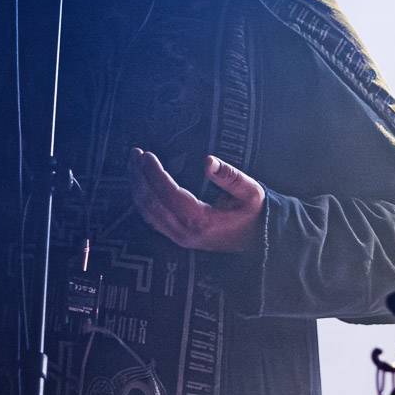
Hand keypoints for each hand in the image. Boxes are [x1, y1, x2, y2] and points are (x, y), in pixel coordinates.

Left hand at [129, 148, 264, 253]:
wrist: (261, 240)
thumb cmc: (256, 213)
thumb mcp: (251, 192)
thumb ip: (230, 176)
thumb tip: (208, 160)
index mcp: (202, 221)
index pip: (169, 194)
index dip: (154, 173)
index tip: (146, 154)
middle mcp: (186, 233)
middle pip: (152, 204)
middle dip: (139, 177)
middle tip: (134, 154)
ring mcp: (180, 238)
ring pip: (148, 213)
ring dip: (137, 187)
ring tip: (133, 165)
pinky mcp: (179, 238)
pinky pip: (152, 220)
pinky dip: (142, 200)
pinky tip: (140, 184)